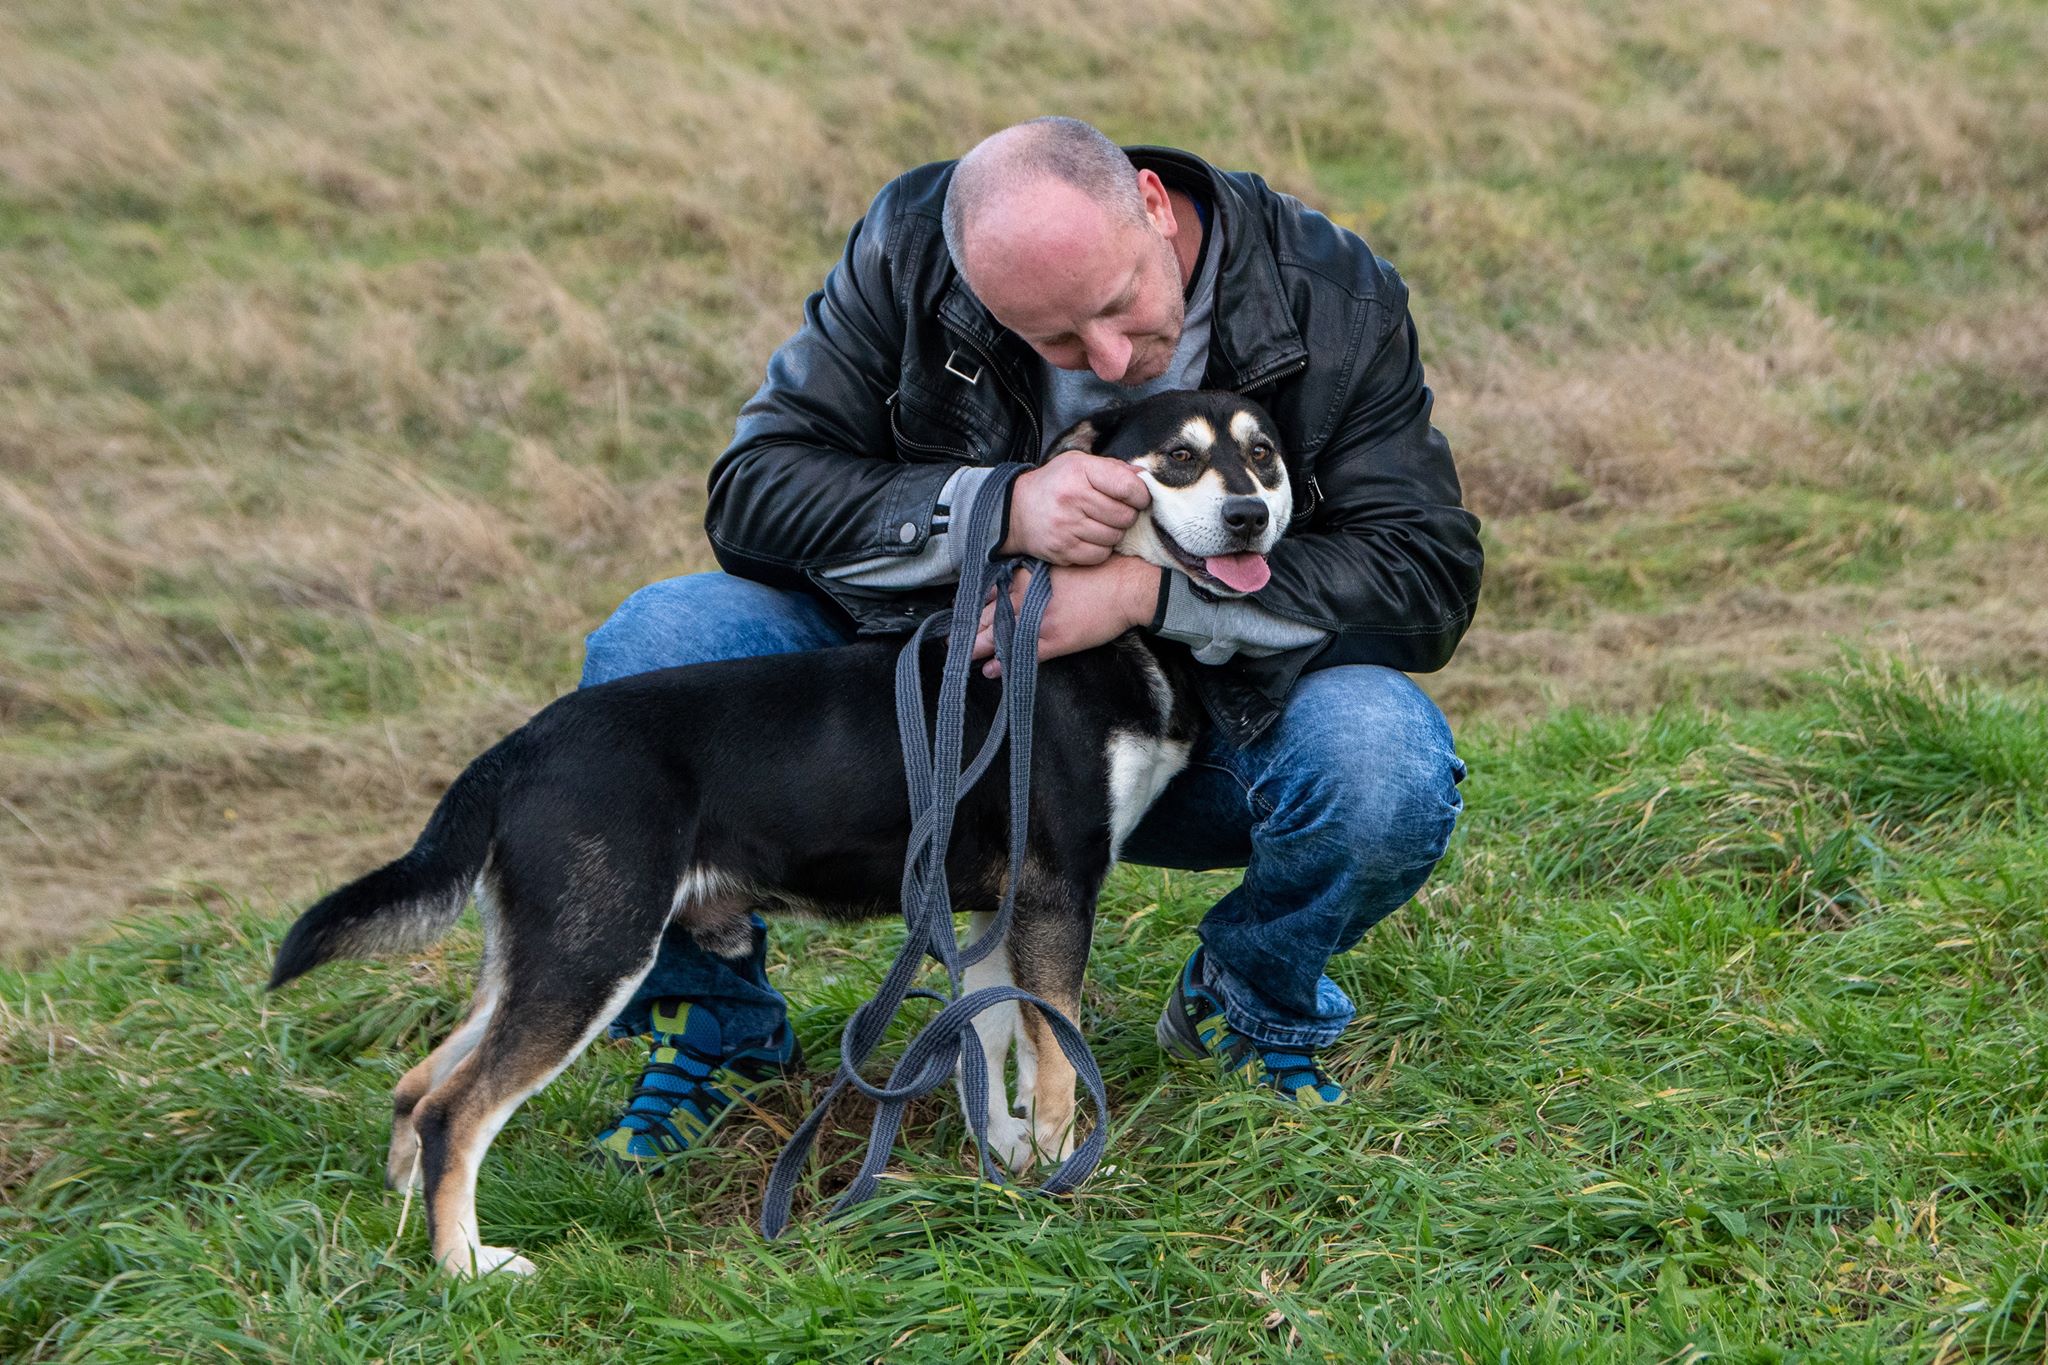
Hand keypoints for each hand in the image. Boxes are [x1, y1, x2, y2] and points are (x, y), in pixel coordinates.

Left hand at [971, 557, 1162, 677]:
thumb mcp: (1056, 565)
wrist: (1126, 587)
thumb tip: (1005, 585)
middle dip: (967, 630)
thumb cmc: (1096, 573)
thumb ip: (1029, 575)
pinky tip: (990, 669)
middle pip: (987, 617)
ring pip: (999, 636)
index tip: (957, 614)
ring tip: (960, 656)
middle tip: (948, 641)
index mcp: (1027, 578)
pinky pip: (1022, 654)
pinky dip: (1003, 663)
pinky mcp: (1054, 640)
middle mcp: (1027, 599)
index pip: (988, 593)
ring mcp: (1039, 621)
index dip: (970, 607)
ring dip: (978, 648)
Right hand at [1001, 451, 1150, 564]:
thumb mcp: (1079, 463)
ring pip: (1115, 537)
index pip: (1128, 487)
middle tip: (1115, 511)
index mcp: (1080, 472)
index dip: (1140, 495)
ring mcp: (1067, 527)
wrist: (1016, 510)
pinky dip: (1101, 549)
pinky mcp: (1063, 550)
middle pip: (1125, 516)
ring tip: (1100, 523)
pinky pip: (1100, 555)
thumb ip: (1113, 468)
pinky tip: (1090, 537)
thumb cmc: (1055, 484)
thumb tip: (1145, 477)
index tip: (1137, 497)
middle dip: (1127, 515)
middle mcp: (1072, 498)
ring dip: (1114, 532)